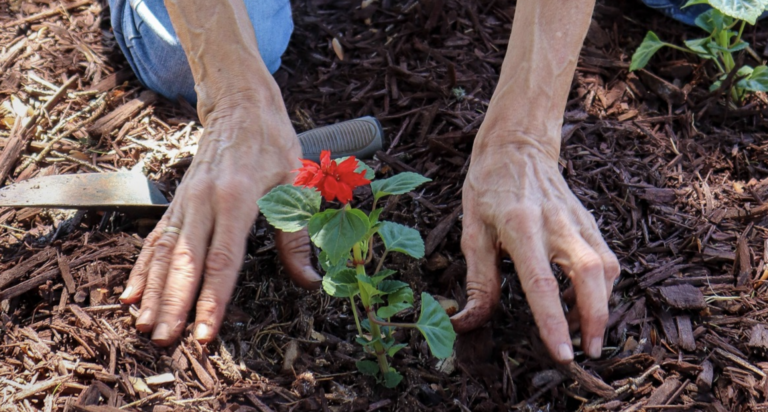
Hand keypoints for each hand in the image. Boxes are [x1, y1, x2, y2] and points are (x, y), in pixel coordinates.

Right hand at [119, 93, 320, 345]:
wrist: (241, 104)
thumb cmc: (273, 143)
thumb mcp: (296, 183)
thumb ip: (297, 235)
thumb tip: (311, 280)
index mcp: (236, 198)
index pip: (222, 259)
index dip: (213, 299)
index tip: (205, 332)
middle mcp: (204, 201)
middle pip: (185, 261)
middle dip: (174, 304)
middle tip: (164, 340)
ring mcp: (186, 201)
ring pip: (164, 252)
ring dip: (153, 290)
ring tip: (143, 325)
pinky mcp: (178, 201)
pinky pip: (156, 238)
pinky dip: (142, 267)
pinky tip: (130, 292)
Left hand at [450, 133, 619, 362]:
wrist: (517, 145)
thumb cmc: (488, 188)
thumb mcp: (472, 232)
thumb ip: (477, 281)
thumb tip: (466, 323)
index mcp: (521, 226)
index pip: (541, 281)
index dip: (553, 321)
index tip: (562, 354)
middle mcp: (556, 223)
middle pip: (589, 275)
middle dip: (595, 318)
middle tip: (588, 352)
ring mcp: (578, 221)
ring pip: (605, 268)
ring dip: (601, 306)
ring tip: (584, 333)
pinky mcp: (590, 222)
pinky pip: (605, 259)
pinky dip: (601, 287)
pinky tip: (581, 301)